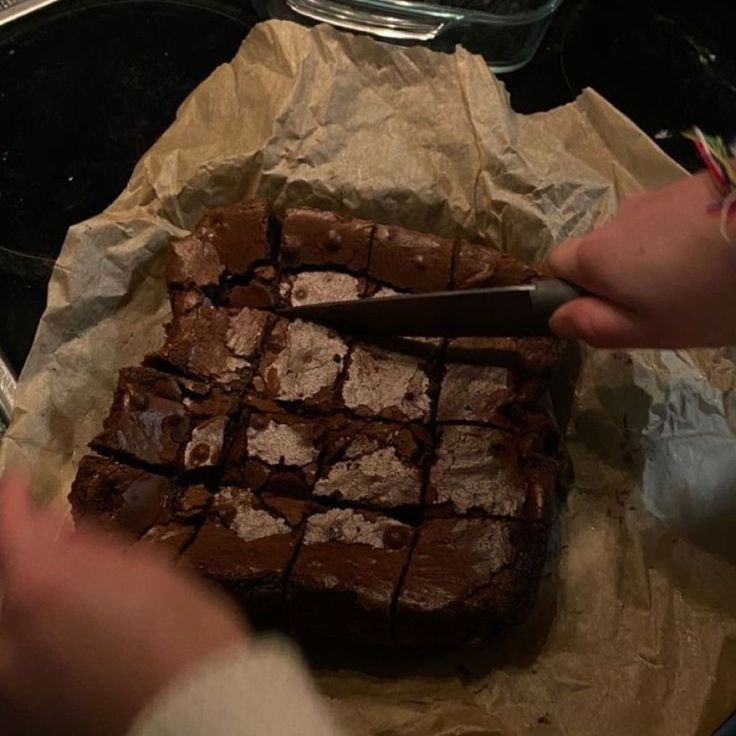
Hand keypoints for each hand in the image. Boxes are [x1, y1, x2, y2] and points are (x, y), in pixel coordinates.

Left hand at [0, 470, 247, 735]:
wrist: (202, 713)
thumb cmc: (186, 630)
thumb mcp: (146, 568)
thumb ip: (85, 546)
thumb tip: (48, 529)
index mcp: (38, 586)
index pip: (6, 523)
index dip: (11, 495)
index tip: (19, 480)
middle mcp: (4, 635)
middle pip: (0, 574)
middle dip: (19, 550)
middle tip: (46, 538)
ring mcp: (6, 681)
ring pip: (5, 617)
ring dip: (22, 593)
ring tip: (63, 591)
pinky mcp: (18, 716)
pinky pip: (12, 660)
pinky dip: (25, 638)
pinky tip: (61, 634)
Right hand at [547, 171, 735, 347]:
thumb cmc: (709, 294)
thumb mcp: (650, 331)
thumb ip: (596, 326)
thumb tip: (557, 318)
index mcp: (596, 256)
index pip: (555, 264)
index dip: (574, 289)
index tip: (611, 309)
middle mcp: (616, 220)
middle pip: (599, 250)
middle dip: (620, 275)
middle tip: (664, 303)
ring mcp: (655, 198)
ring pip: (638, 234)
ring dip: (655, 256)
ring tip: (701, 279)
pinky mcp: (692, 186)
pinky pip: (671, 219)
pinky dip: (683, 237)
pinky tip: (718, 255)